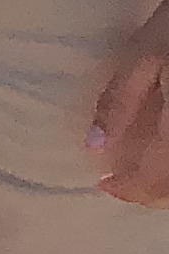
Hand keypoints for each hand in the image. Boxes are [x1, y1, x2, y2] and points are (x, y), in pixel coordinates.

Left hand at [93, 0, 168, 207]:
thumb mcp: (141, 59)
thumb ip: (118, 104)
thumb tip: (93, 146)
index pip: (156, 179)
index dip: (129, 190)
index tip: (104, 183)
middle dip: (152, 194)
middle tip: (122, 183)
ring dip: (168, 186)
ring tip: (144, 175)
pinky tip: (165, 157)